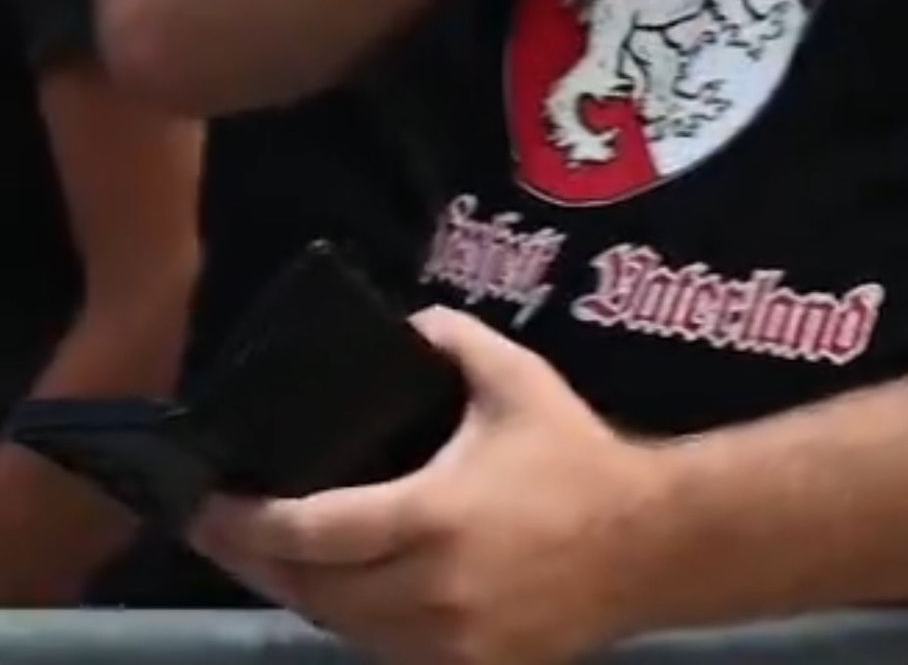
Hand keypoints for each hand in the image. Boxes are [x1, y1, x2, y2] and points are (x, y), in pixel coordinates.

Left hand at [191, 311, 650, 664]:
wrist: (647, 541)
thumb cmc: (576, 455)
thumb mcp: (518, 380)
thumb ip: (453, 341)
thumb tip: (404, 324)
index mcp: (434, 516)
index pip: (314, 531)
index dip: (251, 522)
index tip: (211, 502)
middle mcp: (427, 590)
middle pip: (311, 589)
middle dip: (259, 559)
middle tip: (222, 527)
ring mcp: (443, 642)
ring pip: (340, 629)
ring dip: (301, 593)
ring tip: (270, 556)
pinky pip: (381, 651)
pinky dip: (352, 621)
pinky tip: (338, 589)